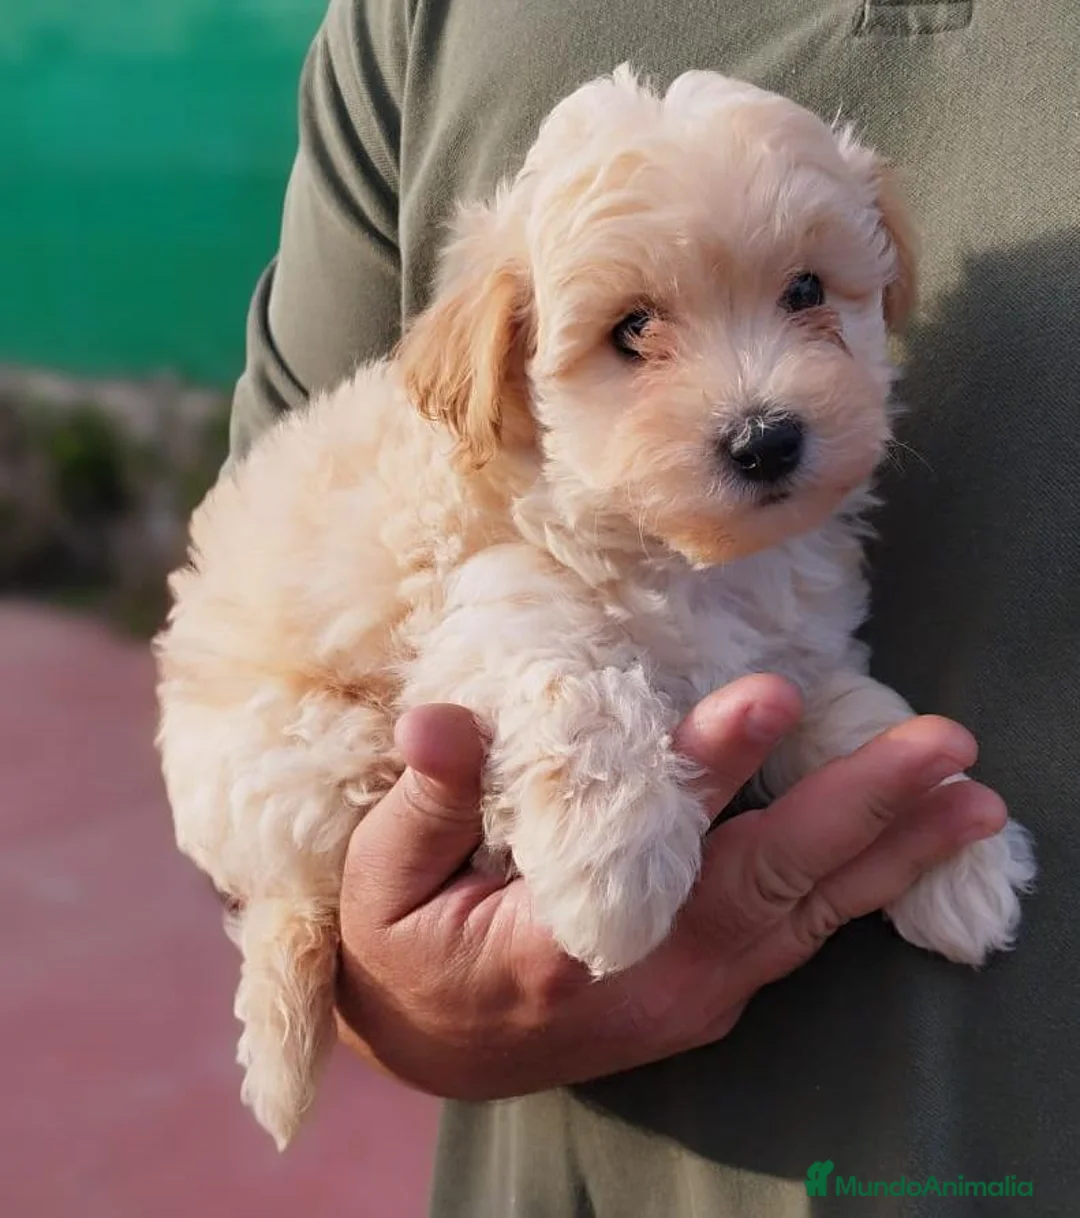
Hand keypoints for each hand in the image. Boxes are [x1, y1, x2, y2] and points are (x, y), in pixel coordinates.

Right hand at [335, 675, 1004, 1098]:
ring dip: (892, 854)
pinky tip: (914, 845)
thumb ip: (428, 799)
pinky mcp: (709, 991)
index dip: (707, 769)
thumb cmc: (403, 948)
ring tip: (972, 802)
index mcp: (557, 945)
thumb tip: (437, 719)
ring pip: (805, 916)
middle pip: (768, 886)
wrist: (433, 1048)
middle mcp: (647, 976)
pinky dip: (863, 886)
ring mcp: (690, 993)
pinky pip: (798, 933)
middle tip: (944, 750)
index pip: (649, 848)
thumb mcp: (385, 875)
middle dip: (859, 810)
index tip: (767, 700)